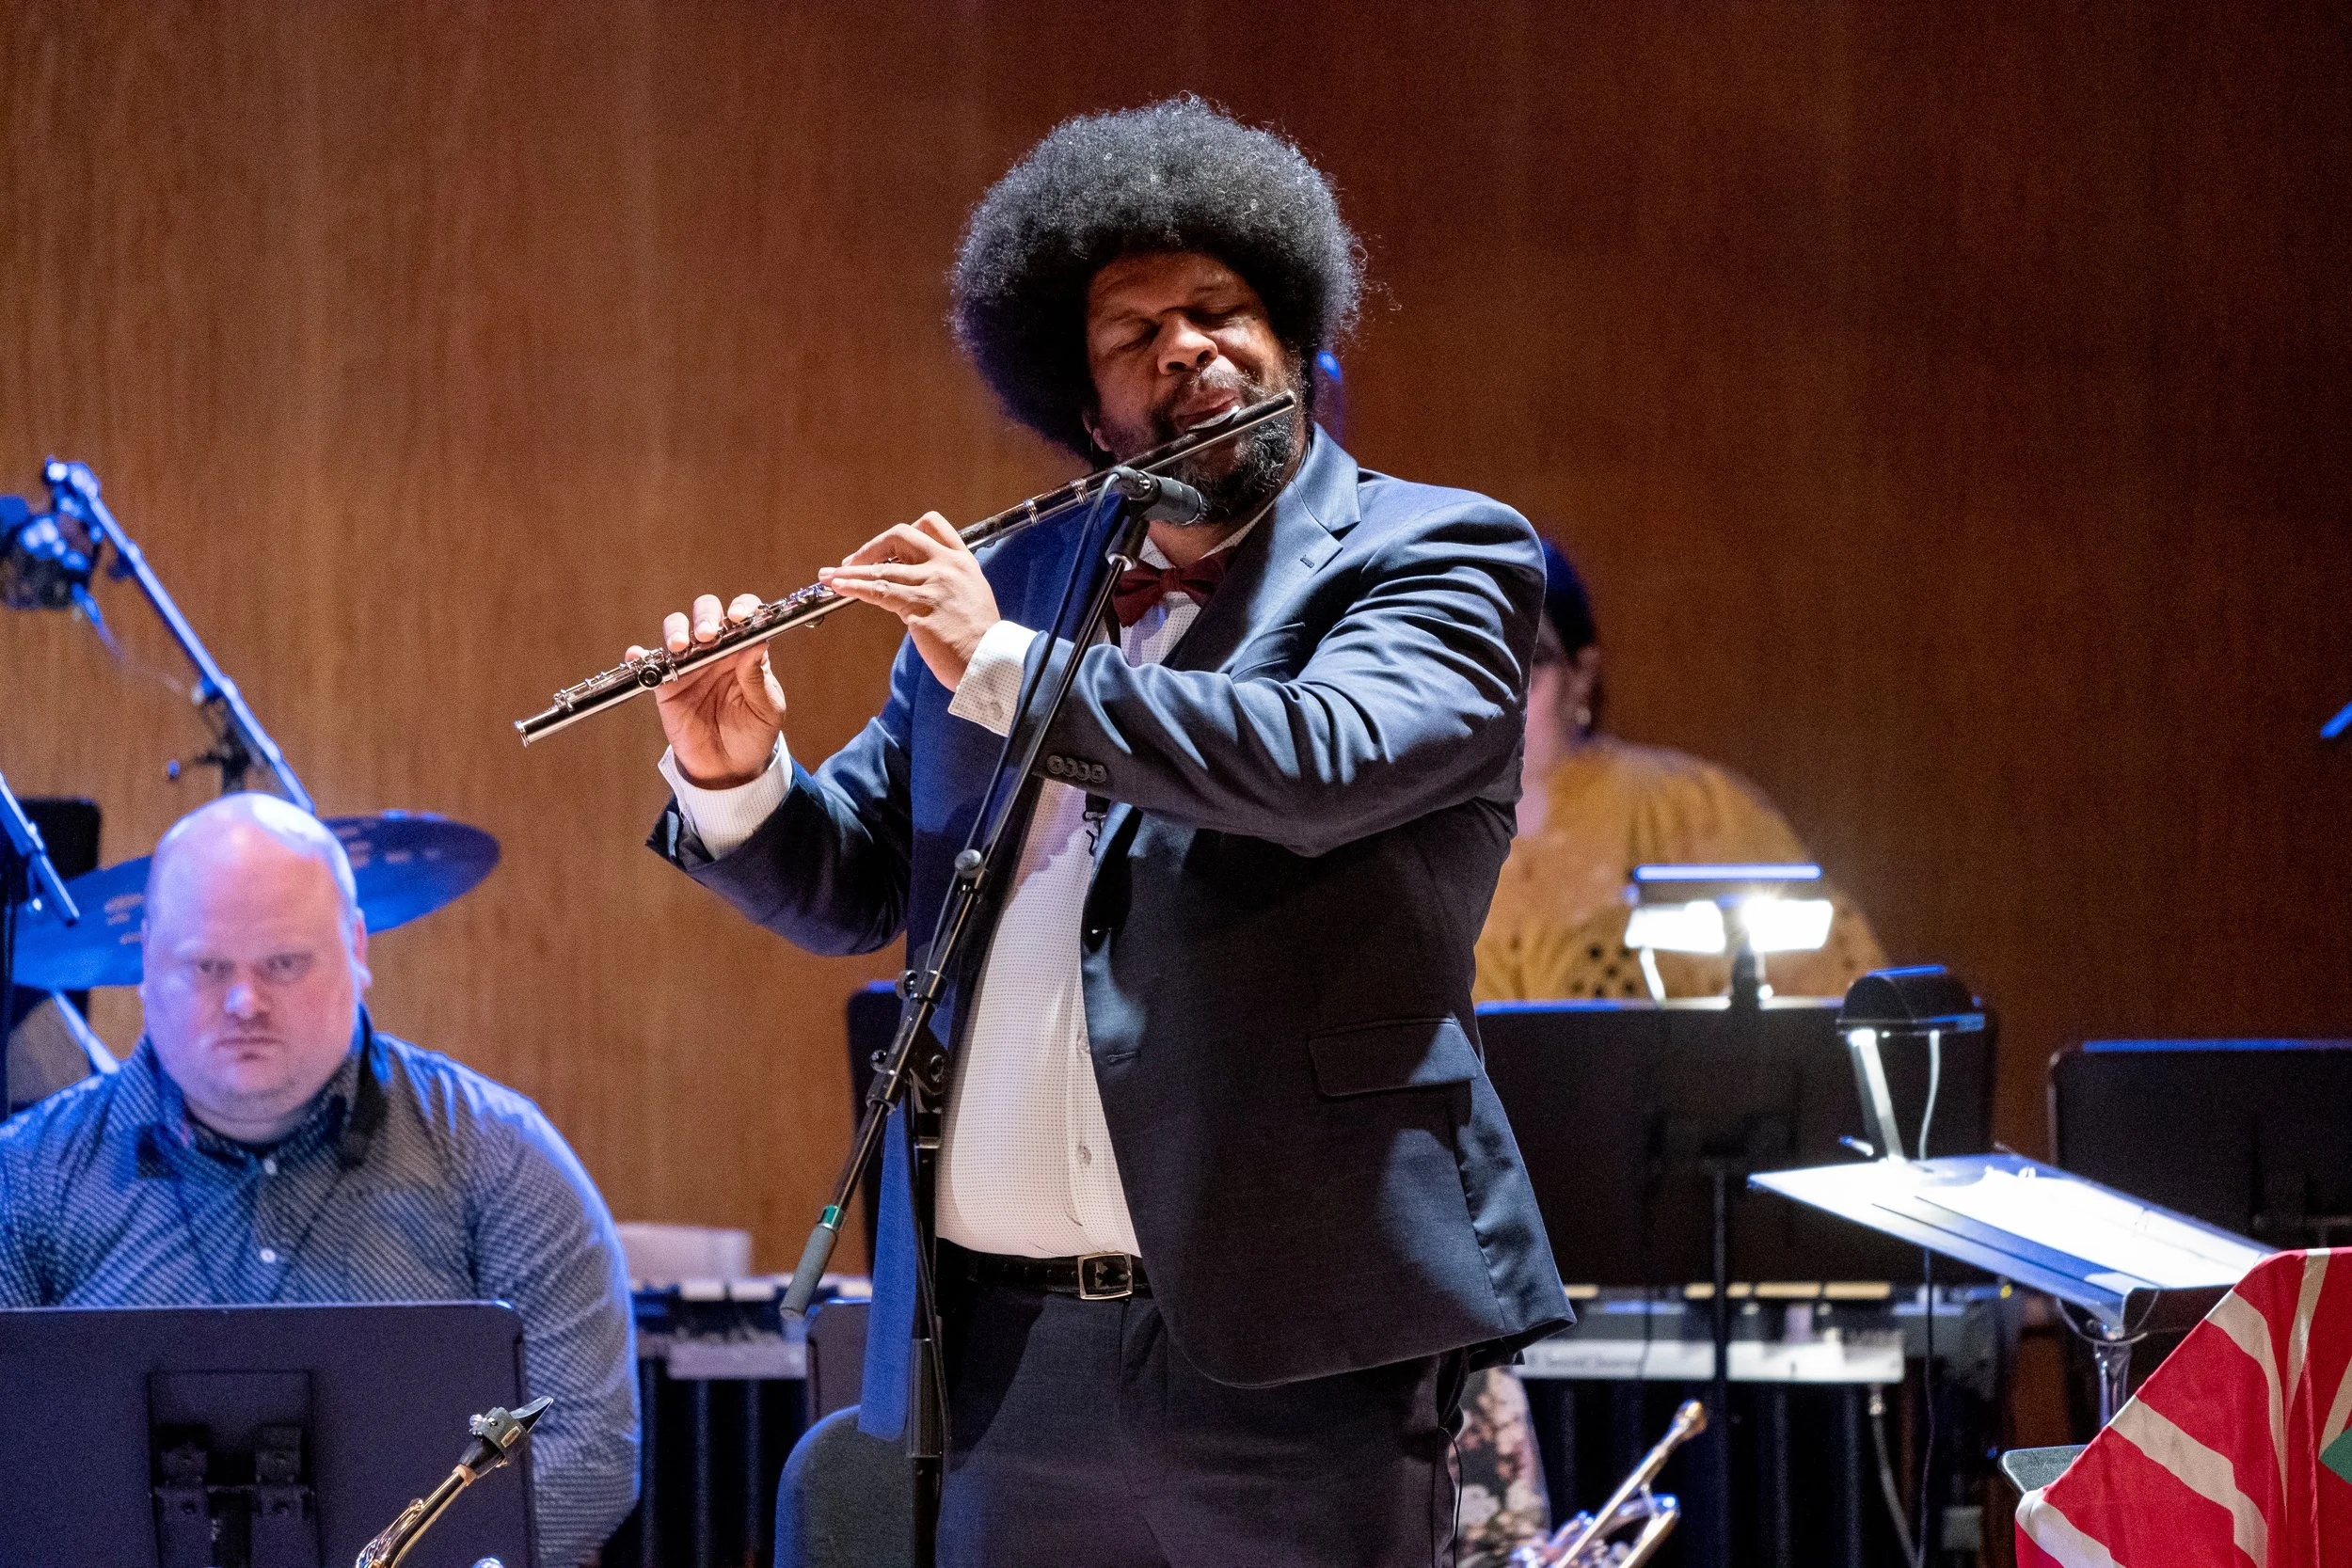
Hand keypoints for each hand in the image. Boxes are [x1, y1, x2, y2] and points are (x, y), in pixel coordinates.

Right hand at [627, 592, 786, 788]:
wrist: (729, 766)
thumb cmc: (754, 733)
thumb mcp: (766, 708)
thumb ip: (758, 678)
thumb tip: (759, 643)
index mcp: (745, 650)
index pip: (744, 615)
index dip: (742, 608)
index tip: (739, 618)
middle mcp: (717, 650)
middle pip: (706, 612)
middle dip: (705, 616)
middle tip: (707, 634)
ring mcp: (689, 664)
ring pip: (677, 630)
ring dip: (676, 631)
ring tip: (681, 646)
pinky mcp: (667, 684)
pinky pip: (650, 664)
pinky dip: (640, 656)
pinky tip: (637, 655)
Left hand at [817, 512, 998, 689]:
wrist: (990, 661)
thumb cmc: (980, 638)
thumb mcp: (971, 597)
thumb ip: (947, 584)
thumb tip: (916, 586)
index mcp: (962, 561)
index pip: (931, 524)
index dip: (903, 533)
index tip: (886, 547)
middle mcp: (946, 566)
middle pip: (900, 536)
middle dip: (872, 546)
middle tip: (853, 561)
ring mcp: (931, 585)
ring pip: (882, 567)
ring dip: (849, 571)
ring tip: (828, 576)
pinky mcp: (917, 607)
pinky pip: (878, 592)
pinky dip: (853, 587)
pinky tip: (838, 587)